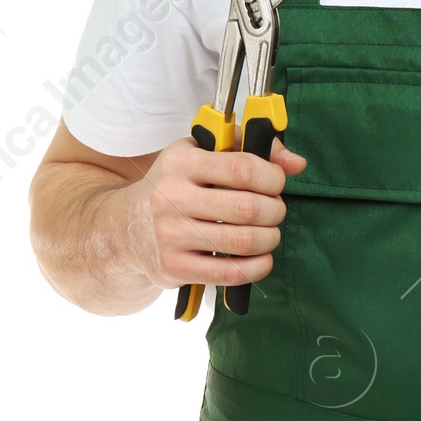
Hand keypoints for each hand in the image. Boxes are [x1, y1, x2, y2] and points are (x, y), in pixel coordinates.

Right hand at [127, 132, 307, 291]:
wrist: (123, 228)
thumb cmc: (173, 186)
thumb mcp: (200, 153)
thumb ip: (248, 147)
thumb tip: (296, 163)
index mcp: (180, 163)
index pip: (244, 168)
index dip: (273, 177)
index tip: (276, 182)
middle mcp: (171, 198)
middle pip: (249, 207)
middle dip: (276, 210)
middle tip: (274, 210)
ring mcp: (170, 235)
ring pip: (245, 241)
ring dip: (270, 238)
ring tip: (268, 233)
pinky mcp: (173, 267)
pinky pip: (231, 273)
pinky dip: (257, 267)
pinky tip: (261, 258)